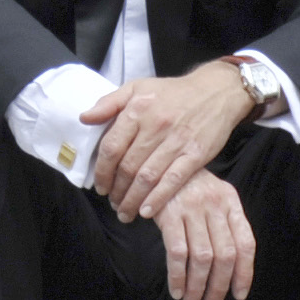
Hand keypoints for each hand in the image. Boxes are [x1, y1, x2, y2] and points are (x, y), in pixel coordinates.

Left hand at [81, 59, 259, 221]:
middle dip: (116, 191)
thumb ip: (109, 103)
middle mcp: (155, 125)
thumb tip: (84, 118)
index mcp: (138, 109)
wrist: (216, 91)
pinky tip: (146, 211)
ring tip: (125, 212)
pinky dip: (158, 199)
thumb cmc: (173, 92)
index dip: (102, 171)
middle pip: (128, 166)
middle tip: (112, 203)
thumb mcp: (138, 87)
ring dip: (132, 199)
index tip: (100, 186)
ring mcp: (176, 141)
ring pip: (147, 177)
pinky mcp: (195, 154)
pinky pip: (173, 180)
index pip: (111, 146)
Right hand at [148, 168, 259, 299]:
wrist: (159, 161)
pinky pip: (177, 253)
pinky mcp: (169, 213)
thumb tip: (232, 269)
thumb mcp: (214, 196)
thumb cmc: (188, 185)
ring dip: (197, 286)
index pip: (246, 244)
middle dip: (219, 286)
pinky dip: (178, 276)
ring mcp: (193, 208)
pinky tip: (176, 290)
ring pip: (202, 258)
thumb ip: (225, 224)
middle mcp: (215, 204)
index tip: (238, 295)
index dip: (245, 273)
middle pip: (225, 255)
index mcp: (231, 202)